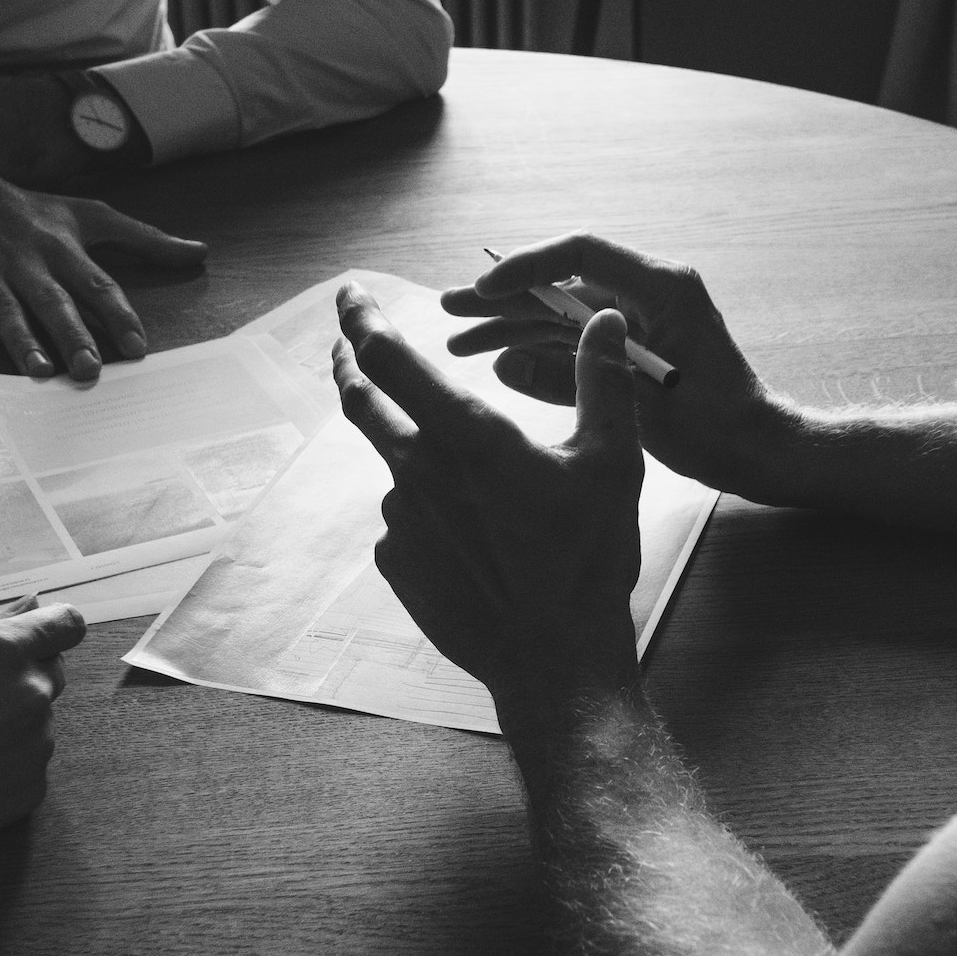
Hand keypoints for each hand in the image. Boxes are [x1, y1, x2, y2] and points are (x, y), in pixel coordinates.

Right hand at [0, 149, 205, 380]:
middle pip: (53, 301)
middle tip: (90, 368)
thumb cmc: (32, 212)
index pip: (97, 285)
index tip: (138, 348)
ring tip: (39, 370)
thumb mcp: (89, 216)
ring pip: (6, 310)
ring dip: (21, 341)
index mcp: (62, 248)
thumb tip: (201, 252)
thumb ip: (145, 240)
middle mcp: (26, 262)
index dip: (118, 316)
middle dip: (72, 334)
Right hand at [0, 597, 86, 903]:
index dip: (51, 628)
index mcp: (0, 650)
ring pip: (37, 720)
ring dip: (9, 723)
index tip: (35, 637)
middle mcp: (30, 693)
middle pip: (52, 671)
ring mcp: (36, 745)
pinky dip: (3, 764)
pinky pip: (28, 763)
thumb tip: (28, 604)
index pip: (65, 624)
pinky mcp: (32, 788)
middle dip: (21, 675)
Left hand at [331, 281, 643, 718]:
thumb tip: (603, 319)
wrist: (554, 661)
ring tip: (482, 490)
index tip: (348, 294)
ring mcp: (401, 521)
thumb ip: (603, 382)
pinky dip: (429, 511)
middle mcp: (418, 471)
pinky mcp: (397, 564)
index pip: (390, 358)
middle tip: (345, 342)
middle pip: (362, 402)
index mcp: (466, 435)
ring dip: (417, 454)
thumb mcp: (611, 463)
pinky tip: (474, 538)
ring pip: (398, 466)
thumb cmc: (586, 561)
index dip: (361, 320)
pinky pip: (406, 520)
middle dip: (349, 363)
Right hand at [442, 233, 809, 503]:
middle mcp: (647, 292)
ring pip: (560, 313)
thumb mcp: (643, 406)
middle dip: (504, 298)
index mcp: (662, 288)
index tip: (484, 289)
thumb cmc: (720, 428)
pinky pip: (573, 339)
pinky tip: (496, 360)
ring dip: (511, 325)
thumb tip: (506, 362)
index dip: (527, 266)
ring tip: (457, 339)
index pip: (582, 253)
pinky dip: (536, 348)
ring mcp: (636, 318)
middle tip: (449, 309)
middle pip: (562, 283)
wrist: (758, 451)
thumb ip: (574, 381)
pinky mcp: (629, 346)